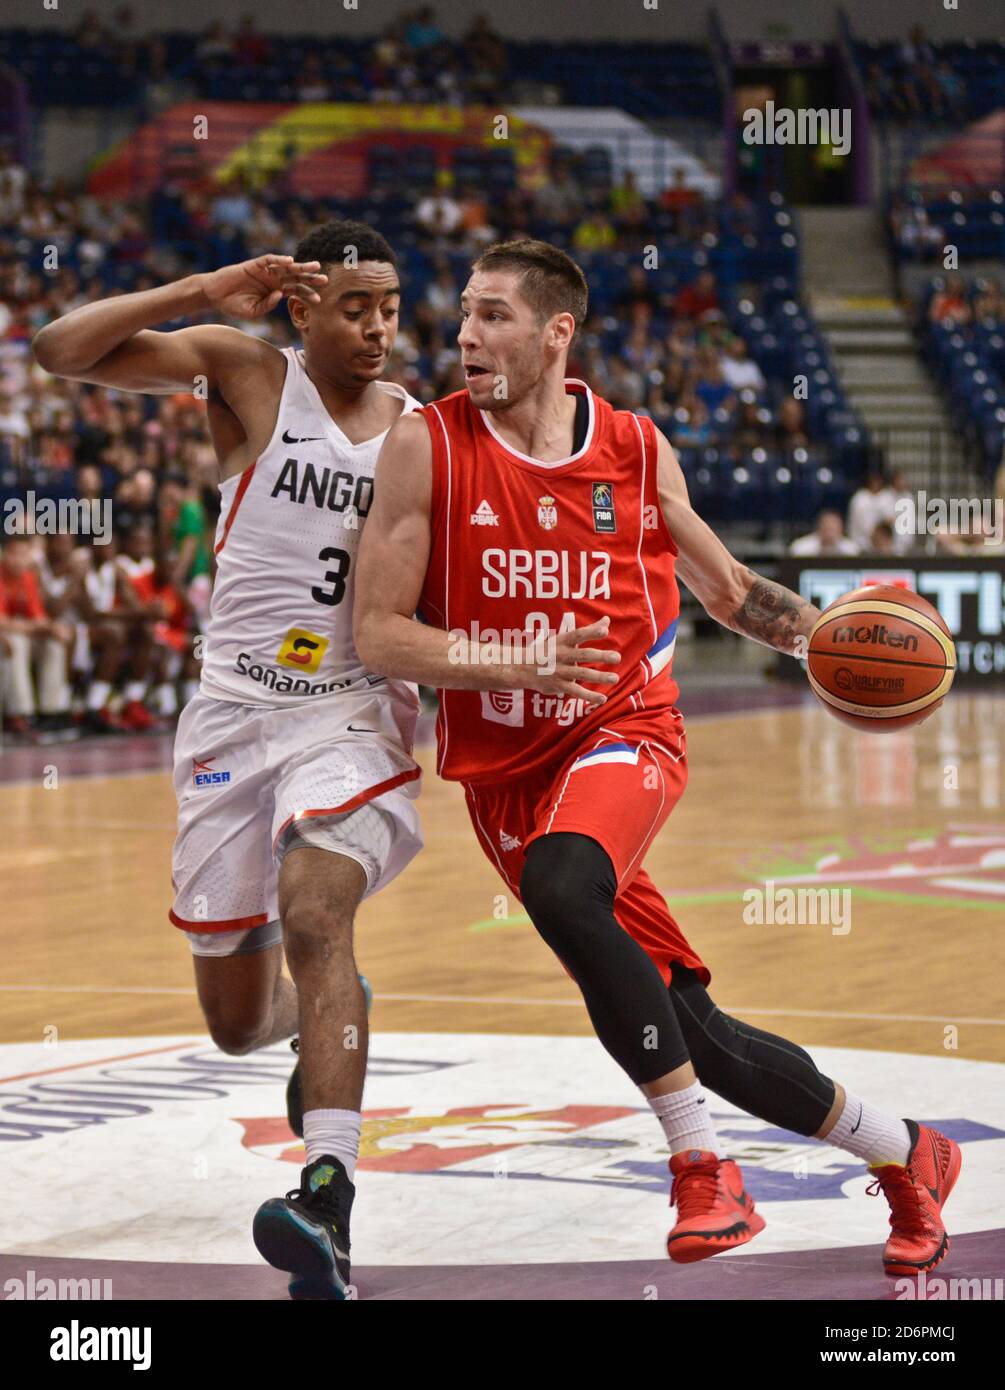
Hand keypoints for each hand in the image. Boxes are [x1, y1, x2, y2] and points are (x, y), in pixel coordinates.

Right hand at [201, 255, 327, 318]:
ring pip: (286, 267)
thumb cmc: (234, 305)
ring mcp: (265, 271)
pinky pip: (269, 260)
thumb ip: (268, 305)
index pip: (295, 292)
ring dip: (300, 266)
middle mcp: (273, 280)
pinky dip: (279, 259)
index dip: (307, 295)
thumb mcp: (253, 311)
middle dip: (310, 278)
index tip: (319, 300)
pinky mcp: (254, 264)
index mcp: (275, 292)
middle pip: (296, 278)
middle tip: (325, 279)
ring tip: (315, 266)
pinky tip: (289, 261)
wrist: (215, 295)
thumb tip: (280, 295)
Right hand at [519, 616, 620, 706]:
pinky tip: (603, 698)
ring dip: (599, 677)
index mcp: (562, 641)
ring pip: (581, 674)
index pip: (578, 634)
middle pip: (583, 655)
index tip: (605, 630)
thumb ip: (588, 630)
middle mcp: (561, 655)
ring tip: (615, 678)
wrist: (522, 668)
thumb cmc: (549, 650)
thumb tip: (607, 620)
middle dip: (600, 656)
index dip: (591, 632)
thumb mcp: (564, 638)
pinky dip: (589, 696)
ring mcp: (560, 671)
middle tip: (617, 657)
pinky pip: (576, 691)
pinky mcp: (559, 685)